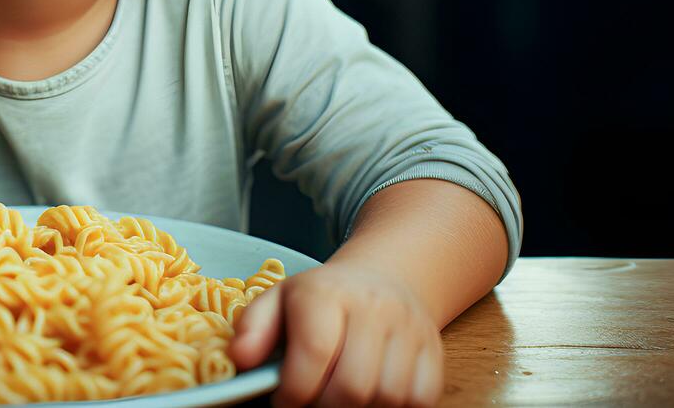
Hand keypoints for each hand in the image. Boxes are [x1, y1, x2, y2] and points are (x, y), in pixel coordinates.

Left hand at [228, 261, 443, 406]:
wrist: (381, 279)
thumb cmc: (321, 300)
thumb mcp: (278, 301)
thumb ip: (253, 328)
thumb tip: (240, 359)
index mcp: (326, 292)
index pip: (315, 351)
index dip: (295, 391)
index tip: (284, 403)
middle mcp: (373, 307)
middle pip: (353, 384)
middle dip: (325, 407)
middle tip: (311, 404)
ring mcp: (409, 329)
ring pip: (388, 396)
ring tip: (338, 399)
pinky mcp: (433, 352)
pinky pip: (420, 398)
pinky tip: (370, 396)